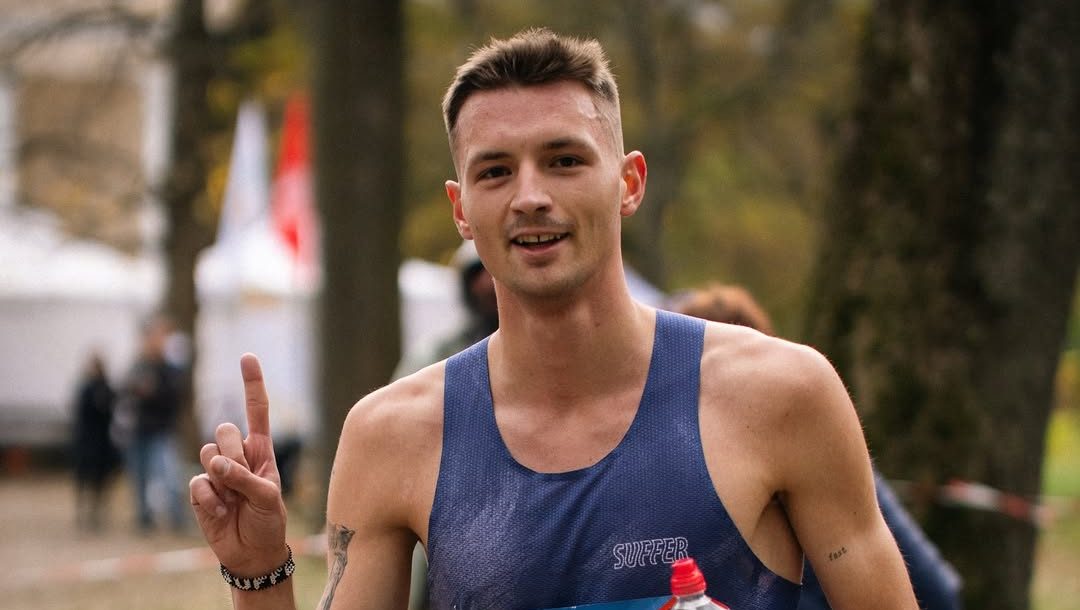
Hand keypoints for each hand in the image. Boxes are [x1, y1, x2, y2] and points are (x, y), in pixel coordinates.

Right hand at [190, 353, 288, 575]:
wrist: (252, 553)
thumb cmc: (268, 521)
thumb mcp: (268, 498)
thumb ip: (245, 478)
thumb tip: (215, 464)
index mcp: (261, 450)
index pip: (256, 410)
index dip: (251, 384)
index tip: (247, 357)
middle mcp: (237, 455)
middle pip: (224, 429)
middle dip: (233, 453)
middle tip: (243, 481)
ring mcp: (216, 472)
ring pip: (208, 453)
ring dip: (222, 477)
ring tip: (234, 499)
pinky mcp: (199, 490)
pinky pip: (197, 482)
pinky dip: (210, 499)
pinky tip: (221, 512)